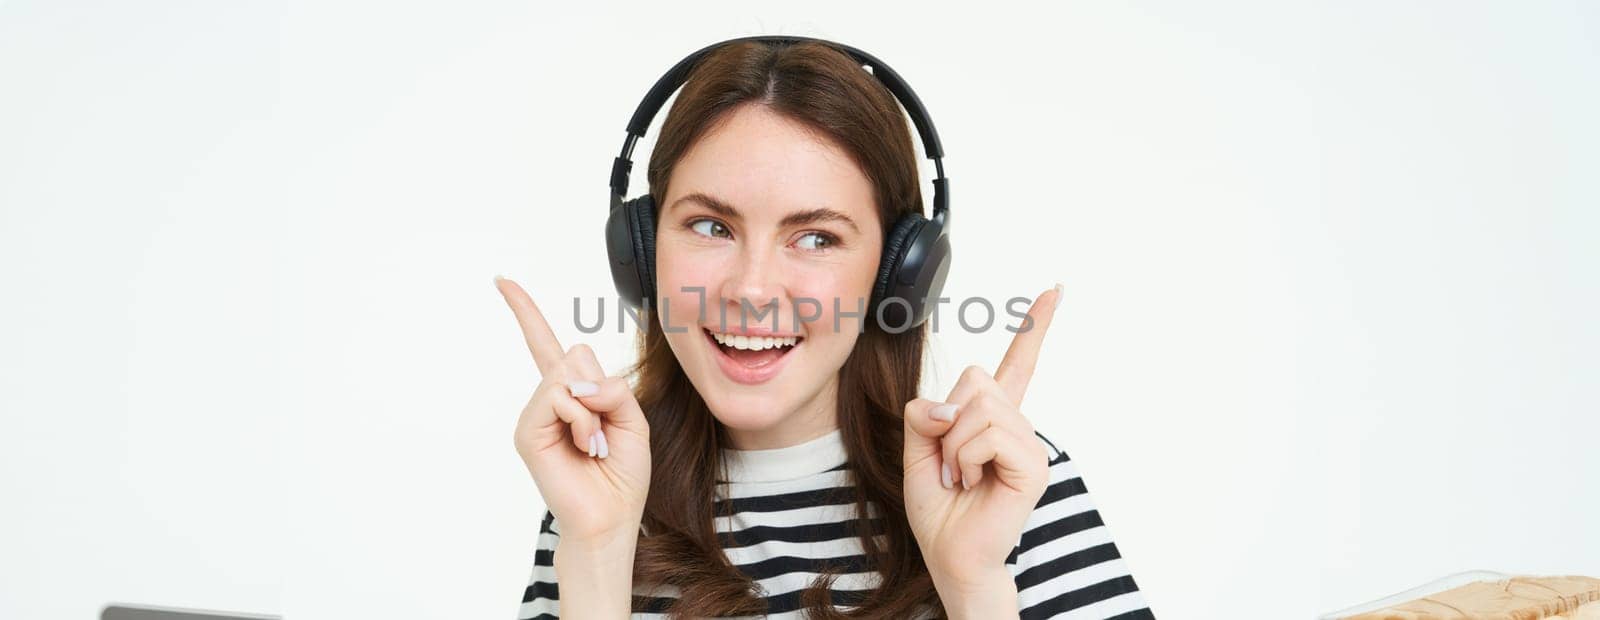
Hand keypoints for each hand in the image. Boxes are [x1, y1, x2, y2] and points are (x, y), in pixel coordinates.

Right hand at [496, 275, 650, 546]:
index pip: (546, 345)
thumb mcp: (632, 418)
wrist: (611, 517)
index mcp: (570, 395)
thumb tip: (576, 375)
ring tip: (593, 443)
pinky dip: (582, 420)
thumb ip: (612, 387)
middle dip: (601, 388)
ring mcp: (534, 415)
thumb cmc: (621, 472)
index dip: (525, 312)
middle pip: (573, 355)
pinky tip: (584, 446)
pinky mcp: (527, 431)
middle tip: (603, 430)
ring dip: (593, 410)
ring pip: (565, 375)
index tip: (502, 281)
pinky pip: (559, 398)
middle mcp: (547, 401)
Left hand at [903, 285, 1061, 596]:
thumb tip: (951, 404)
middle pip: (975, 380)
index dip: (1034, 328)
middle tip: (952, 464)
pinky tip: (973, 482)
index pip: (1016, 364)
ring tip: (962, 477)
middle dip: (946, 421)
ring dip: (954, 446)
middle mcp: (1017, 425)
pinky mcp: (1033, 464)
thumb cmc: (938, 508)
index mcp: (993, 418)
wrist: (950, 555)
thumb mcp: (917, 449)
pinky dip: (966, 457)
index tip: (1055, 291)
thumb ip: (924, 414)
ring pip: (978, 407)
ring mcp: (1028, 443)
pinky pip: (988, 434)